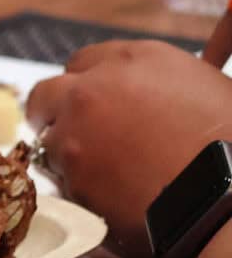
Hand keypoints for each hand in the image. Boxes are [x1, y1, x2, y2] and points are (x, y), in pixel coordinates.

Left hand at [26, 40, 231, 257]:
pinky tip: (108, 195)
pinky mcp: (70, 178)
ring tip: (102, 171)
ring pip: (48, 140)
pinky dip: (76, 187)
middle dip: (52, 111)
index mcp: (131, 60)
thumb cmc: (229, 143)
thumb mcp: (201, 87)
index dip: (84, 84)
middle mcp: (92, 91)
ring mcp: (75, 136)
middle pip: (45, 94)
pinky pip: (60, 181)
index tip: (89, 101)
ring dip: (65, 152)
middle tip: (69, 131)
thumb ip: (155, 82)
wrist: (224, 198)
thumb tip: (141, 95)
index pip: (81, 62)